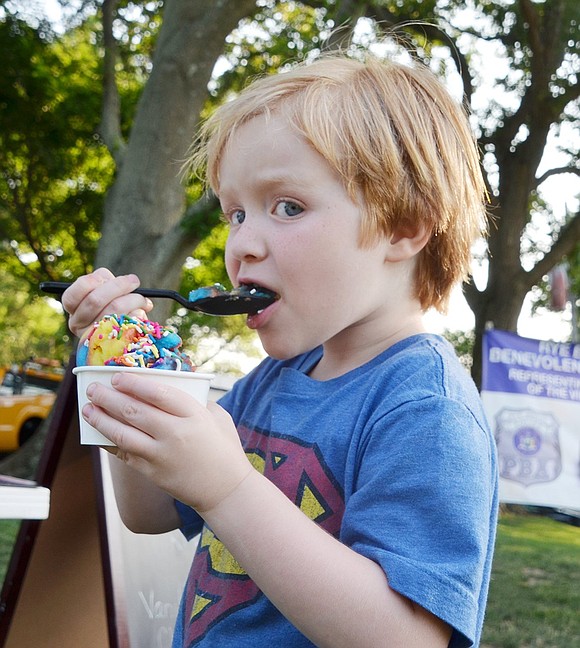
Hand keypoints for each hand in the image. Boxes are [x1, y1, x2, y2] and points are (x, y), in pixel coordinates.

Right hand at [62, 268, 153, 336]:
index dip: (93, 280)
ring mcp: (92, 336)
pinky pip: (128, 322)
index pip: (74, 292)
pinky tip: (140, 314)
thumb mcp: (104, 291)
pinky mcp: (111, 343)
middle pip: (95, 300)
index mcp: (73, 307)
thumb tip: (127, 281)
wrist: (122, 334)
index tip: (109, 276)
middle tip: (134, 280)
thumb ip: (107, 283)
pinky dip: (138, 313)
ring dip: (134, 299)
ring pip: (114, 309)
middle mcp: (77, 323)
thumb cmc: (112, 305)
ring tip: (143, 300)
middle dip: (119, 285)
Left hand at [81, 372, 253, 512]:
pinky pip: (125, 455)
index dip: (133, 383)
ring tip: (88, 409)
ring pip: (123, 434)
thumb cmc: (225, 449)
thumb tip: (172, 389)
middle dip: (109, 397)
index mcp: (194, 415)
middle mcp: (176, 433)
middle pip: (134, 411)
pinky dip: (110, 443)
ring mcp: (162, 455)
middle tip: (93, 389)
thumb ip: (198, 402)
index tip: (117, 376)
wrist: (226, 489)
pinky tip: (99, 434)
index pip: (158, 393)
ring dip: (101, 420)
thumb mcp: (218, 417)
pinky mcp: (153, 473)